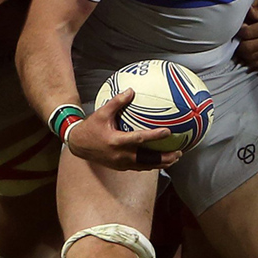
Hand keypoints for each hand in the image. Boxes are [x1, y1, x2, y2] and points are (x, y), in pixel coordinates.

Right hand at [65, 89, 182, 170]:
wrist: (78, 145)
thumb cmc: (91, 128)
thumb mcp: (102, 112)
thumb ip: (117, 102)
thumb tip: (131, 90)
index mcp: (116, 142)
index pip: (139, 139)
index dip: (155, 136)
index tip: (168, 132)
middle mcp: (120, 155)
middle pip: (147, 159)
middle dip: (164, 158)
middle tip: (179, 152)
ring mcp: (121, 164)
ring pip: (145, 166)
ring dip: (161, 164)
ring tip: (175, 158)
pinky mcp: (121, 167)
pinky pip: (139, 167)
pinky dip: (151, 165)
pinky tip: (160, 161)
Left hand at [236, 0, 257, 68]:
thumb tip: (247, 12)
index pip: (247, 32)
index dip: (240, 29)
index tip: (242, 26)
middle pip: (246, 47)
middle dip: (239, 42)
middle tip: (240, 36)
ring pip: (250, 57)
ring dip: (243, 51)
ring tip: (244, 44)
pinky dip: (250, 59)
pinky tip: (250, 52)